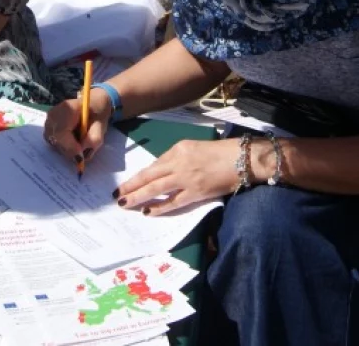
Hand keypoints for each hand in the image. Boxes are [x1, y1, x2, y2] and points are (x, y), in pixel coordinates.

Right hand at [43, 91, 112, 165]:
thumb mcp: (102, 125)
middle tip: (83, 153)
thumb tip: (83, 154)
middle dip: (70, 150)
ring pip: (54, 143)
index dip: (70, 147)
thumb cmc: (98, 112)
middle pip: (56, 140)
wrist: (93, 103)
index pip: (61, 132)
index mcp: (68, 108)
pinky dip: (63, 146)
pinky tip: (73, 140)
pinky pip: (53, 142)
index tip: (81, 157)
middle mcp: (54, 114)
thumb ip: (94, 139)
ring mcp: (49, 120)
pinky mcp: (48, 126)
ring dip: (67, 148)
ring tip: (79, 143)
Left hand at [114, 138, 240, 214]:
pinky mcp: (196, 193)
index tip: (125, 184)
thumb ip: (173, 158)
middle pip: (149, 177)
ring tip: (126, 204)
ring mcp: (186, 179)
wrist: (241, 159)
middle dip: (131, 187)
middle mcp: (178, 163)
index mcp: (177, 150)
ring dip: (139, 197)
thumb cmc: (217, 152)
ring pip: (157, 189)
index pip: (152, 166)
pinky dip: (160, 207)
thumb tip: (158, 172)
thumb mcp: (191, 148)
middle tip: (117, 196)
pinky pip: (174, 202)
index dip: (137, 177)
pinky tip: (148, 211)